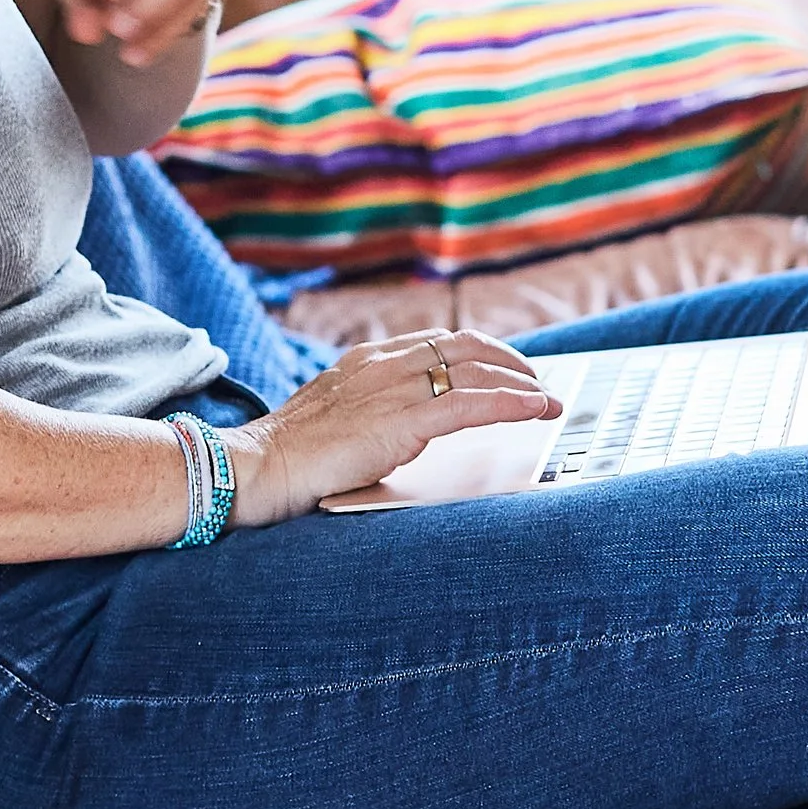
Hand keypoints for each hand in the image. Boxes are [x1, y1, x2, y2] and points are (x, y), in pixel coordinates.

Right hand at [223, 331, 563, 526]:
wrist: (257, 467)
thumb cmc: (286, 455)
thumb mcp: (332, 418)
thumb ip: (367, 413)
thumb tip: (397, 429)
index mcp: (366, 361)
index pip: (437, 342)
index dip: (480, 352)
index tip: (506, 367)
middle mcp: (383, 364)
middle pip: (465, 346)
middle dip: (510, 361)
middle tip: (539, 382)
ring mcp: (393, 390)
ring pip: (475, 369)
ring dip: (522, 381)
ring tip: (550, 398)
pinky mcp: (401, 422)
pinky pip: (470, 404)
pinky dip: (512, 403)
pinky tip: (537, 408)